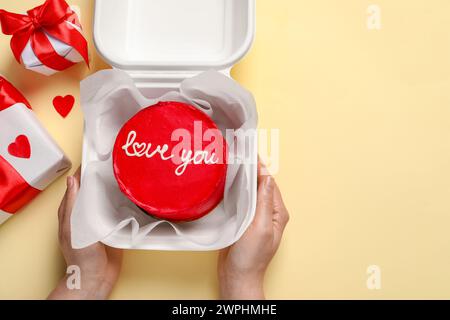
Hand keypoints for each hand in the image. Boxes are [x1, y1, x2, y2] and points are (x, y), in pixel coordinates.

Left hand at [48, 168, 122, 299]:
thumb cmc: (81, 255)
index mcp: (73, 211)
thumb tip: (71, 179)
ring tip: (126, 174)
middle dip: (102, 177)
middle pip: (94, 190)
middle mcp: (87, 213)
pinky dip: (124, 201)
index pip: (78, 186)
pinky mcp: (113, 227)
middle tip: (115, 163)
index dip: (85, 172)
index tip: (95, 157)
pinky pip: (118, 211)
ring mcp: (100, 220)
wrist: (96, 277)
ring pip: (107, 199)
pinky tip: (132, 195)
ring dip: (115, 188)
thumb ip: (72, 204)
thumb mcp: (72, 227)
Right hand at [218, 161, 288, 298]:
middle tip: (241, 151)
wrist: (237, 276)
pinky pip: (242, 200)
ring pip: (251, 191)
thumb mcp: (259, 227)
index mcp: (277, 212)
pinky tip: (229, 183)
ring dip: (244, 178)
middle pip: (261, 184)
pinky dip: (237, 189)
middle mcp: (268, 213)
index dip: (260, 166)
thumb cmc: (251, 257)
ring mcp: (256, 217)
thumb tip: (267, 177)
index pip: (269, 182)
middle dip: (253, 168)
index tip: (250, 151)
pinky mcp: (244, 221)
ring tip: (235, 162)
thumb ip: (263, 201)